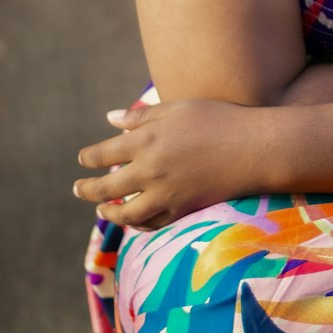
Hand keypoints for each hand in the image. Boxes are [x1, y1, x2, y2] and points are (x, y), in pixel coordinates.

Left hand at [73, 98, 255, 230]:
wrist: (255, 148)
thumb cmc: (219, 119)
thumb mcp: (178, 108)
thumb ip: (142, 116)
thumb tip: (110, 119)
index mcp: (146, 140)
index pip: (102, 153)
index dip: (88, 158)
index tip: (82, 160)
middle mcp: (150, 170)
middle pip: (105, 186)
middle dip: (87, 189)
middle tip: (78, 189)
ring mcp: (165, 194)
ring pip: (124, 212)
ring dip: (108, 212)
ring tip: (101, 210)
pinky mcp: (183, 209)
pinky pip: (152, 223)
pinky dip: (138, 223)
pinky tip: (133, 219)